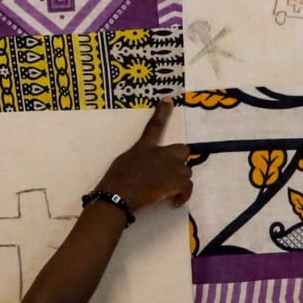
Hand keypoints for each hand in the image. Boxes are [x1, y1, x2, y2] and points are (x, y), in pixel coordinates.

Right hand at [95, 99, 192, 213]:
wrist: (118, 195)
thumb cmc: (114, 181)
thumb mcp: (124, 162)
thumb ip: (139, 159)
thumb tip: (146, 166)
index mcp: (144, 147)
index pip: (155, 125)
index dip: (162, 112)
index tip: (168, 100)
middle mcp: (160, 153)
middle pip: (183, 150)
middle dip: (179, 160)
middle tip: (170, 172)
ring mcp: (170, 167)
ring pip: (186, 171)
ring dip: (179, 180)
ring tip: (167, 191)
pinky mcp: (175, 182)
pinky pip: (188, 187)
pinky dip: (183, 195)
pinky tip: (174, 202)